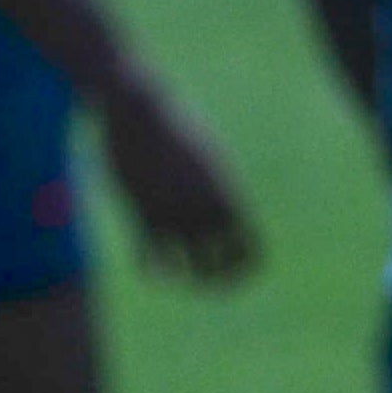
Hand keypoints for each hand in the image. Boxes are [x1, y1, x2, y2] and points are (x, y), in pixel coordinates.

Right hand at [98, 71, 260, 285]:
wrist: (140, 110)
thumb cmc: (175, 129)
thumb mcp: (207, 160)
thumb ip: (218, 190)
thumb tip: (224, 211)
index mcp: (229, 199)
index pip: (251, 252)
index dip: (245, 269)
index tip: (233, 273)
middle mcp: (206, 212)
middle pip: (222, 269)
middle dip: (217, 282)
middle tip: (206, 282)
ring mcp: (174, 215)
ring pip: (188, 271)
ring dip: (185, 280)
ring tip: (179, 277)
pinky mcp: (141, 214)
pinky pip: (151, 261)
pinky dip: (154, 272)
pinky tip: (150, 269)